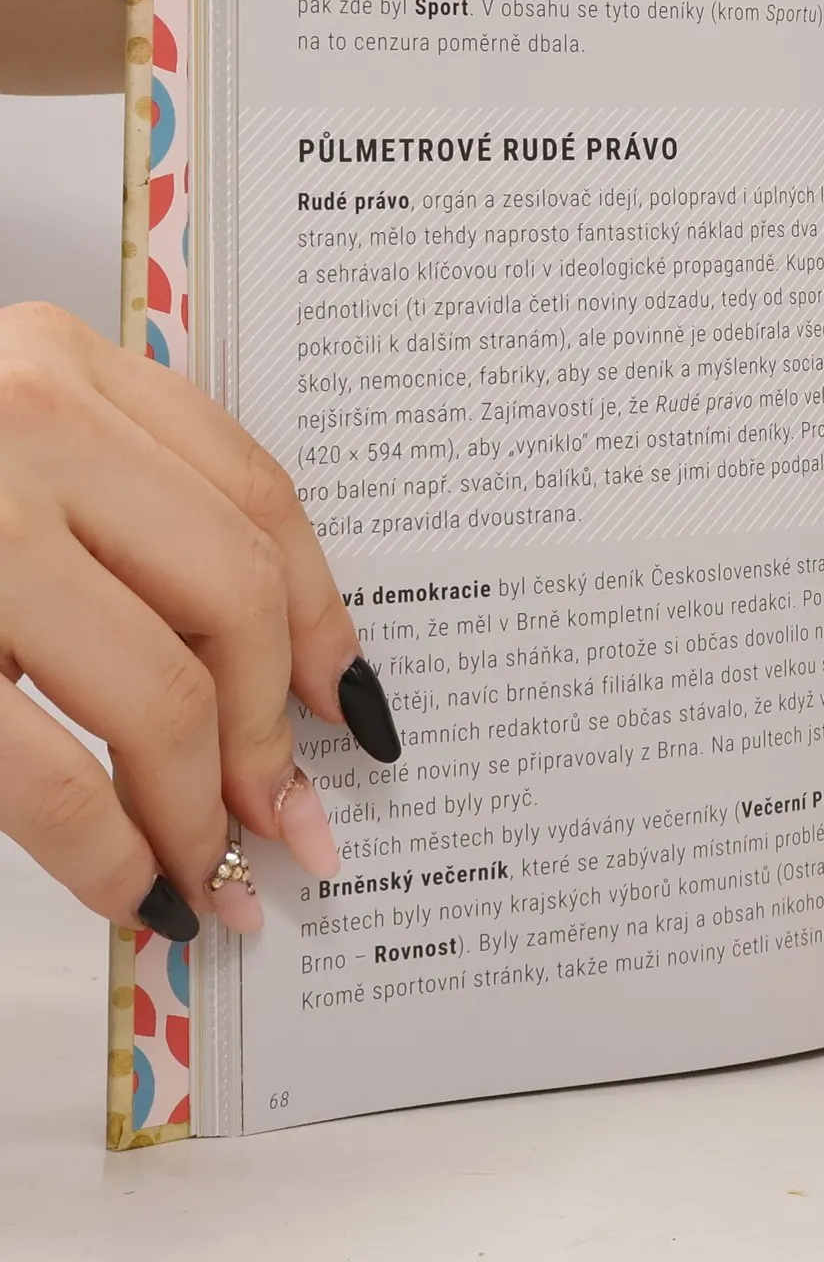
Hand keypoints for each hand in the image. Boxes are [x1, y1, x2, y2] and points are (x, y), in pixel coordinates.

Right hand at [0, 303, 379, 940]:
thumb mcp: (4, 446)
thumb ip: (114, 512)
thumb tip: (276, 673)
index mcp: (59, 366)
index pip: (259, 500)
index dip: (322, 619)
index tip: (350, 705)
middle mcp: (18, 420)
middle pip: (229, 599)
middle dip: (272, 736)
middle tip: (292, 825)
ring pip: (158, 691)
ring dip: (201, 810)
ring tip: (216, 875)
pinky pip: (44, 773)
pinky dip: (110, 853)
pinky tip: (137, 895)